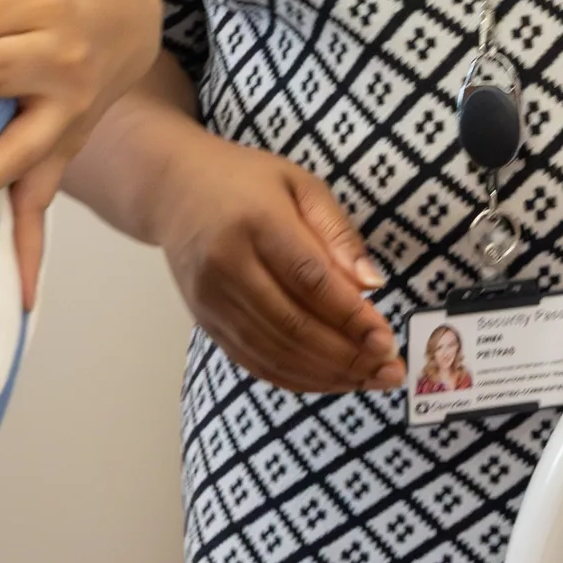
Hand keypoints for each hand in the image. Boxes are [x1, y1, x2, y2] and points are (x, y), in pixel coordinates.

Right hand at [160, 138, 401, 393]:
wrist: (172, 187)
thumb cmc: (247, 181)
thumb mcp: (301, 184)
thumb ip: (337, 232)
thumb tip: (372, 286)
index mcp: (257, 223)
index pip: (310, 280)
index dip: (351, 316)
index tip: (387, 340)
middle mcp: (227, 265)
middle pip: (293, 325)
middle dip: (347, 356)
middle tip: (389, 371)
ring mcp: (211, 299)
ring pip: (274, 352)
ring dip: (326, 375)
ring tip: (369, 381)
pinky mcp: (204, 320)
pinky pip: (252, 361)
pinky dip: (294, 378)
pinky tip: (330, 381)